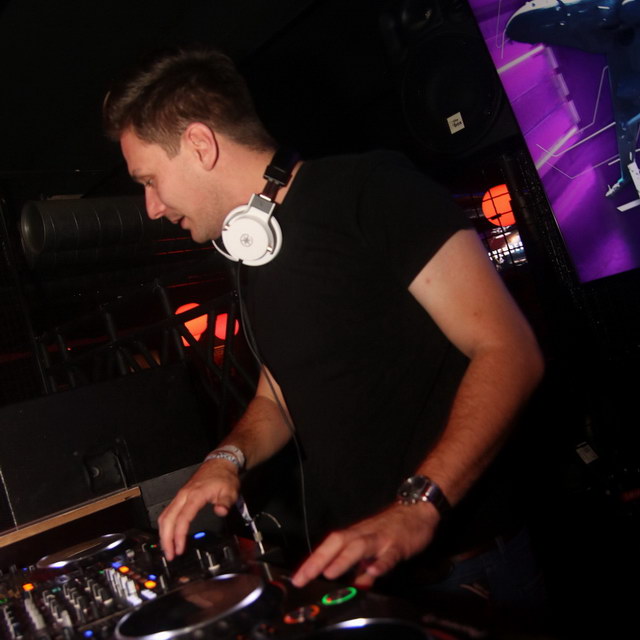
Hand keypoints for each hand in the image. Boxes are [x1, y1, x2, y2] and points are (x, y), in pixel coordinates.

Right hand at [157, 458, 239, 559]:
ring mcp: (180, 495)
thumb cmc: (224, 476)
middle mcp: (184, 495)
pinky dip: (166, 525)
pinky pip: (168, 511)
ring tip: (168, 548)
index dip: (179, 535)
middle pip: (167, 519)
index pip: (183, 518)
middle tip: (170, 555)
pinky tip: (168, 534)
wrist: (220, 463)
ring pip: (165, 515)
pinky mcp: (180, 496)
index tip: (180, 548)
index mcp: (195, 495)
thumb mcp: (230, 490)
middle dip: (166, 539)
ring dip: (163, 533)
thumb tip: (221, 512)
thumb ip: (225, 503)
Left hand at [291, 502, 440, 588]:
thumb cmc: (392, 529)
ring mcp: (380, 538)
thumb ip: (363, 568)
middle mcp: (363, 535)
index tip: (297, 578)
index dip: (312, 561)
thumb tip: (353, 586)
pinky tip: (373, 572)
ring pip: (359, 547)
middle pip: (337, 543)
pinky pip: (389, 554)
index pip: (328, 547)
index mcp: (355, 536)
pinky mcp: (398, 544)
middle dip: (318, 560)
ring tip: (330, 573)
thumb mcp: (374, 550)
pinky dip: (381, 563)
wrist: (417, 510)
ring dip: (343, 560)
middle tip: (303, 577)